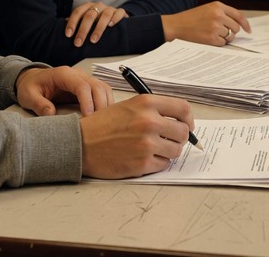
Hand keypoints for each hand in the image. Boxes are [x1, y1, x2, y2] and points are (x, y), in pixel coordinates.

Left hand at [16, 65, 113, 115]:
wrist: (33, 80)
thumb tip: (51, 114)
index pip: (82, 85)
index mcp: (63, 74)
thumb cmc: (31, 86)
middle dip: (101, 104)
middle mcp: (78, 74)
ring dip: (106, 104)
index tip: (88, 116)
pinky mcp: (88, 87)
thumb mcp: (28, 96)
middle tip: (99, 123)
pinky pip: (102, 93)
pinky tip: (102, 117)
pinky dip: (105, 103)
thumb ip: (38, 104)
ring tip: (103, 122)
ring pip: (104, 88)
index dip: (87, 101)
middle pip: (98, 86)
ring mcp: (85, 79)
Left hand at [65, 2, 128, 46]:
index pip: (77, 12)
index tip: (68, 35)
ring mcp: (109, 8)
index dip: (72, 23)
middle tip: (78, 43)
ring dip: (98, 28)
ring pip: (104, 15)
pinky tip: (111, 25)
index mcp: (87, 7)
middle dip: (83, 30)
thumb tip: (63, 31)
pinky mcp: (120, 12)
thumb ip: (77, 24)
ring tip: (93, 40)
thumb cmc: (97, 20)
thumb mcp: (86, 20)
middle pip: (89, 15)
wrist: (114, 16)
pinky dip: (115, 19)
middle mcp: (98, 6)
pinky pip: (118, 13)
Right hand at [79, 94, 194, 178]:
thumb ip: (154, 111)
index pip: (183, 109)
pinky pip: (164, 164)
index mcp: (146, 103)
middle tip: (169, 141)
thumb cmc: (102, 125)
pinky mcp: (142, 163)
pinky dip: (157, 163)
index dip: (188, 119)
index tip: (186, 126)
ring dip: (168, 151)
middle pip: (183, 132)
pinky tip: (143, 158)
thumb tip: (180, 122)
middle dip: (179, 138)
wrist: (80, 143)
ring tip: (152, 149)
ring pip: (176, 150)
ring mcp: (146, 143)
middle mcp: (149, 121)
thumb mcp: (128, 106)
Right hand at [161, 1, 251, 45]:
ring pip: (230, 36)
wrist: (177, 25)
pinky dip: (218, 43)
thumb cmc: (192, 18)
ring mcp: (215, 26)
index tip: (248, 30)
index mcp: (218, 6)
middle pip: (236, 27)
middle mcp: (218, 15)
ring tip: (212, 34)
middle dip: (231, 32)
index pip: (239, 15)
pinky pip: (223, 43)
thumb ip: (222, 13)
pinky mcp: (211, 38)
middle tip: (222, 33)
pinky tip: (209, 38)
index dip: (245, 24)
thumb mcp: (208, 9)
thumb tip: (239, 24)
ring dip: (224, 38)